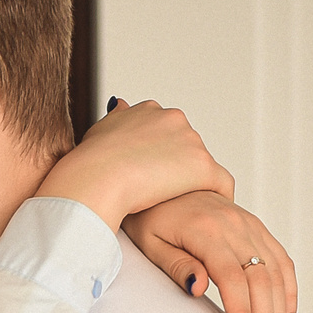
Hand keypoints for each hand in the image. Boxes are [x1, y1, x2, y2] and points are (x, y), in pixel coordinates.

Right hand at [38, 98, 231, 233]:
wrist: (97, 177)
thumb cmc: (91, 162)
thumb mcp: (99, 130)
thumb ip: (115, 119)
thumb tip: (119, 104)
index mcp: (150, 111)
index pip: (165, 130)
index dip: (158, 155)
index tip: (149, 173)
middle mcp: (173, 118)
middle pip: (185, 145)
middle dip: (176, 167)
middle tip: (161, 194)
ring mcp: (189, 141)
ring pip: (201, 163)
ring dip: (193, 182)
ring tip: (180, 205)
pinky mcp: (201, 166)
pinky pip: (221, 182)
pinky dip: (219, 195)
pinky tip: (210, 208)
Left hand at [126, 190, 296, 312]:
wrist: (164, 179)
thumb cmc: (150, 216)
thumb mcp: (151, 242)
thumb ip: (177, 266)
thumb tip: (199, 289)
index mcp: (208, 231)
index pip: (233, 279)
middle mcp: (235, 225)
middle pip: (261, 279)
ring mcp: (250, 225)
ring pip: (277, 272)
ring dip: (280, 312)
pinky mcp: (256, 227)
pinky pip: (281, 259)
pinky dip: (288, 289)